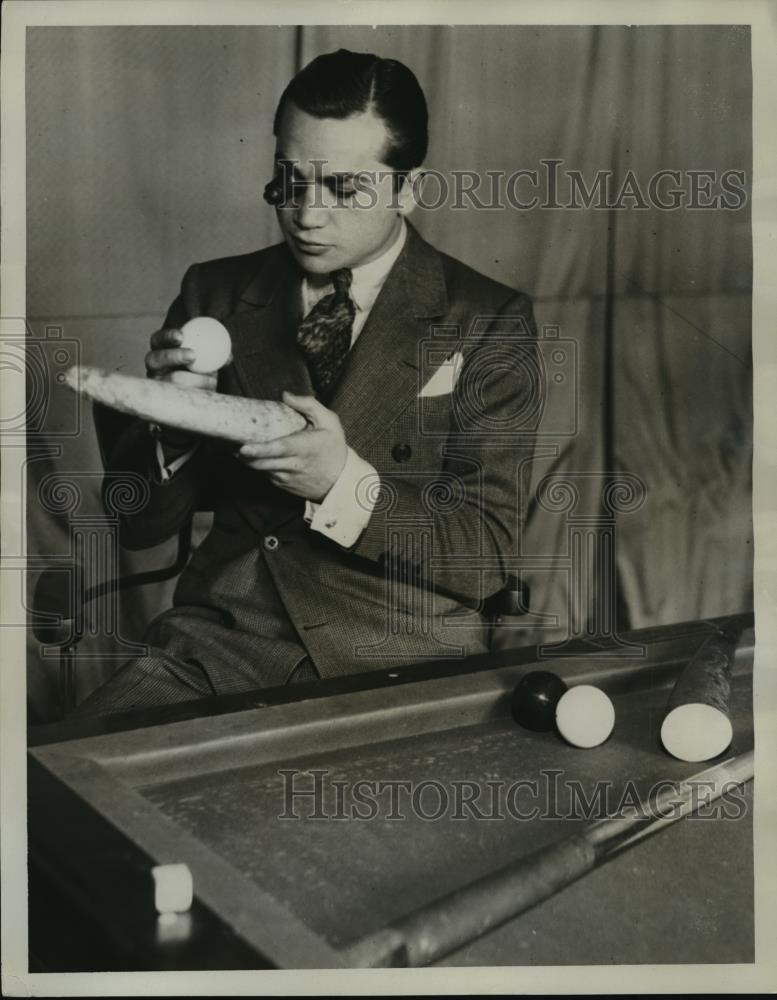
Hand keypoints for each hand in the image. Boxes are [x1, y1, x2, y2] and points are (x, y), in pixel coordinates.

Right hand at [145, 327, 217, 448]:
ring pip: (171, 380)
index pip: (157, 340)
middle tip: (192, 355)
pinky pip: (179, 398)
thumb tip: (228, 356)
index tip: (181, 336)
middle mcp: (154, 370)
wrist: (194, 406)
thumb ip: (214, 357)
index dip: (166, 336)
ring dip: (195, 379)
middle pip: (154, 359)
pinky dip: (198, 394)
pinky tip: (209, 394)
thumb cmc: (200, 377)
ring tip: (211, 380)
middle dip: (173, 355)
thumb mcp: (205, 365)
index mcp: (162, 353)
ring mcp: (156, 387)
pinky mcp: (162, 404)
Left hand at [237, 391, 347, 500]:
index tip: (243, 447)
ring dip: (245, 459)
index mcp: (303, 448)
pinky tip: (251, 455)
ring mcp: (285, 478)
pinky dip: (256, 465)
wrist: (341, 482)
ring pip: (259, 469)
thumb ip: (309, 405)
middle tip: (226, 440)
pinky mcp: (282, 485)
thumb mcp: (330, 422)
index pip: (278, 450)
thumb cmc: (334, 449)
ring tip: (233, 445)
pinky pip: (264, 474)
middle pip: (260, 462)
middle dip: (241, 454)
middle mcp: (292, 465)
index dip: (259, 450)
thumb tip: (285, 395)